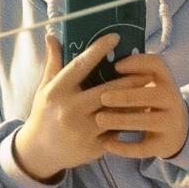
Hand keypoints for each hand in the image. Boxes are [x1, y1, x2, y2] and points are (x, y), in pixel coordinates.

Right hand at [13, 33, 151, 178]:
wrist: (39, 151)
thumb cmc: (44, 114)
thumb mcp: (44, 88)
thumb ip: (53, 63)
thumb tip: (52, 36)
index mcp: (57, 91)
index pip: (80, 66)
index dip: (98, 50)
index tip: (115, 37)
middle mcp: (70, 110)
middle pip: (106, 91)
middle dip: (129, 81)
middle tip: (146, 71)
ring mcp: (82, 130)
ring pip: (115, 112)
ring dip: (134, 102)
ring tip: (149, 90)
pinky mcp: (92, 147)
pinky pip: (116, 132)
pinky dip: (129, 122)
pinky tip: (142, 112)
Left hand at [95, 52, 188, 158]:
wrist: (177, 130)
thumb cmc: (152, 101)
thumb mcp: (151, 85)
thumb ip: (133, 75)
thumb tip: (103, 63)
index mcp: (166, 80)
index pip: (157, 65)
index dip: (137, 63)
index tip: (116, 66)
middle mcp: (172, 100)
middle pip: (150, 95)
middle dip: (125, 96)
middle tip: (102, 98)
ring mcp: (170, 123)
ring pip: (146, 121)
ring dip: (121, 120)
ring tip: (99, 119)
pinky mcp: (164, 145)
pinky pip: (143, 148)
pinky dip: (124, 147)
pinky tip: (106, 143)